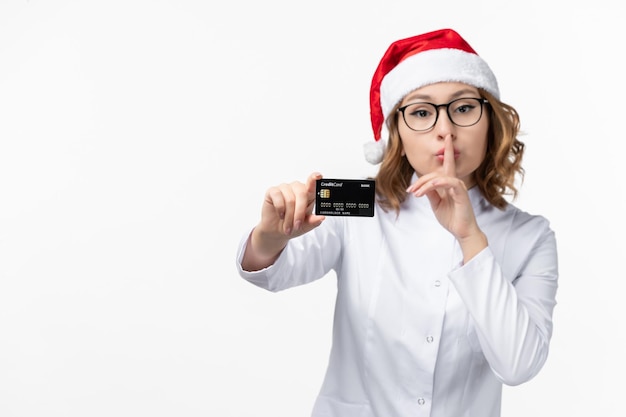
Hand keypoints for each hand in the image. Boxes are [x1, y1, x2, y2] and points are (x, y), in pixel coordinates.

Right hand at [242, 172, 325, 270]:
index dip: (315, 179)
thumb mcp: (305, 226)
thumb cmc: (293, 225)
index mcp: (308, 194)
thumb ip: (313, 221)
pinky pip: (278, 197)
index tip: (318, 176)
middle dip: (299, 213)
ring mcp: (285, 188)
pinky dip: (280, 209)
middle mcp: (297, 188)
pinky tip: (280, 215)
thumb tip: (321, 217)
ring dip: (289, 216)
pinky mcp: (273, 191)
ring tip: (288, 226)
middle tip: (297, 225)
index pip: (313, 185)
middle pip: (302, 194)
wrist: (276, 231)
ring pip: (290, 199)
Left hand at [405, 136, 486, 261]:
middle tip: (411, 191)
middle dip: (421, 180)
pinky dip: (437, 183)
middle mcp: (455, 182)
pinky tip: (429, 187)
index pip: (447, 163)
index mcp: (449, 183)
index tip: (448, 138)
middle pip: (436, 172)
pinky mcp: (461, 193)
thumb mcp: (436, 204)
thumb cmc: (452, 217)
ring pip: (440, 176)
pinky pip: (449, 182)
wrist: (462, 231)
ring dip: (425, 184)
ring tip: (416, 193)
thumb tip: (421, 184)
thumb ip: (430, 192)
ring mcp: (458, 187)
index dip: (447, 150)